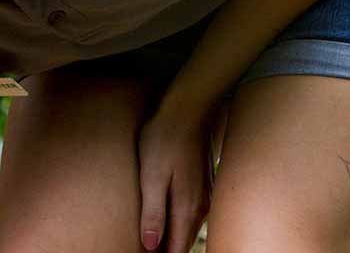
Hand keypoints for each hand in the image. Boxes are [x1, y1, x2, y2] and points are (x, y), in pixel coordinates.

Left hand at [138, 109, 213, 251]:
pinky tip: (166, 219)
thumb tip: (150, 246)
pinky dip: (178, 222)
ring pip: (188, 227)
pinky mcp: (201, 184)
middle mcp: (200, 206)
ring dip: (173, 237)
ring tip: (154, 243)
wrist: (186, 110)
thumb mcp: (151, 176)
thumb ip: (153, 212)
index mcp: (187, 208)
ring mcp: (203, 195)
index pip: (177, 249)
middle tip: (146, 251)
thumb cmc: (163, 139)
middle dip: (168, 249)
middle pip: (184, 241)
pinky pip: (190, 213)